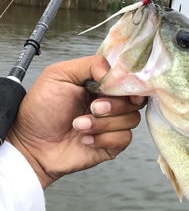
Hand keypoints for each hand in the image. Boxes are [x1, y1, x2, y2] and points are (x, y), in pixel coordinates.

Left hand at [6, 55, 144, 188]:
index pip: (128, 80)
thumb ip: (91, 65)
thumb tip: (115, 73)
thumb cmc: (41, 109)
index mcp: (100, 85)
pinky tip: (85, 139)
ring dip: (104, 124)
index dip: (130, 84)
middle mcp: (109, 103)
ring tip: (78, 126)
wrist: (31, 144)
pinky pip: (124, 138)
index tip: (121, 89)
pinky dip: (104, 139)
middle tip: (92, 108)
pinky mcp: (111, 145)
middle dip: (114, 105)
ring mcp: (112, 124)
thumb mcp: (59, 74)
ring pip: (131, 119)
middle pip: (135, 100)